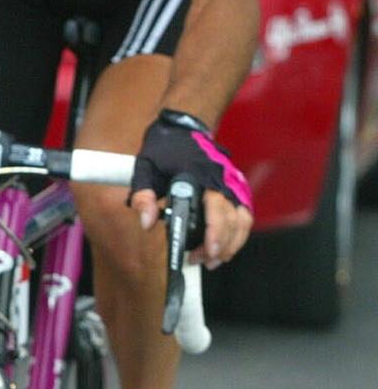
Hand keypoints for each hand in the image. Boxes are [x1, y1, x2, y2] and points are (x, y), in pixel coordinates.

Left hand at [128, 109, 254, 265]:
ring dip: (231, 244)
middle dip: (218, 245)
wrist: (184, 128)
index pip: (211, 209)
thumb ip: (143, 195)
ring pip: (242, 220)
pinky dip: (239, 234)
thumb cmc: (163, 149)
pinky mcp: (237, 189)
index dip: (211, 234)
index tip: (202, 252)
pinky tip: (224, 247)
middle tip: (199, 260)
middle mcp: (221, 180)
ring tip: (212, 260)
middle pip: (230, 220)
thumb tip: (145, 224)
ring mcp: (233, 184)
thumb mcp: (145, 168)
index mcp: (200, 175)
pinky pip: (245, 215)